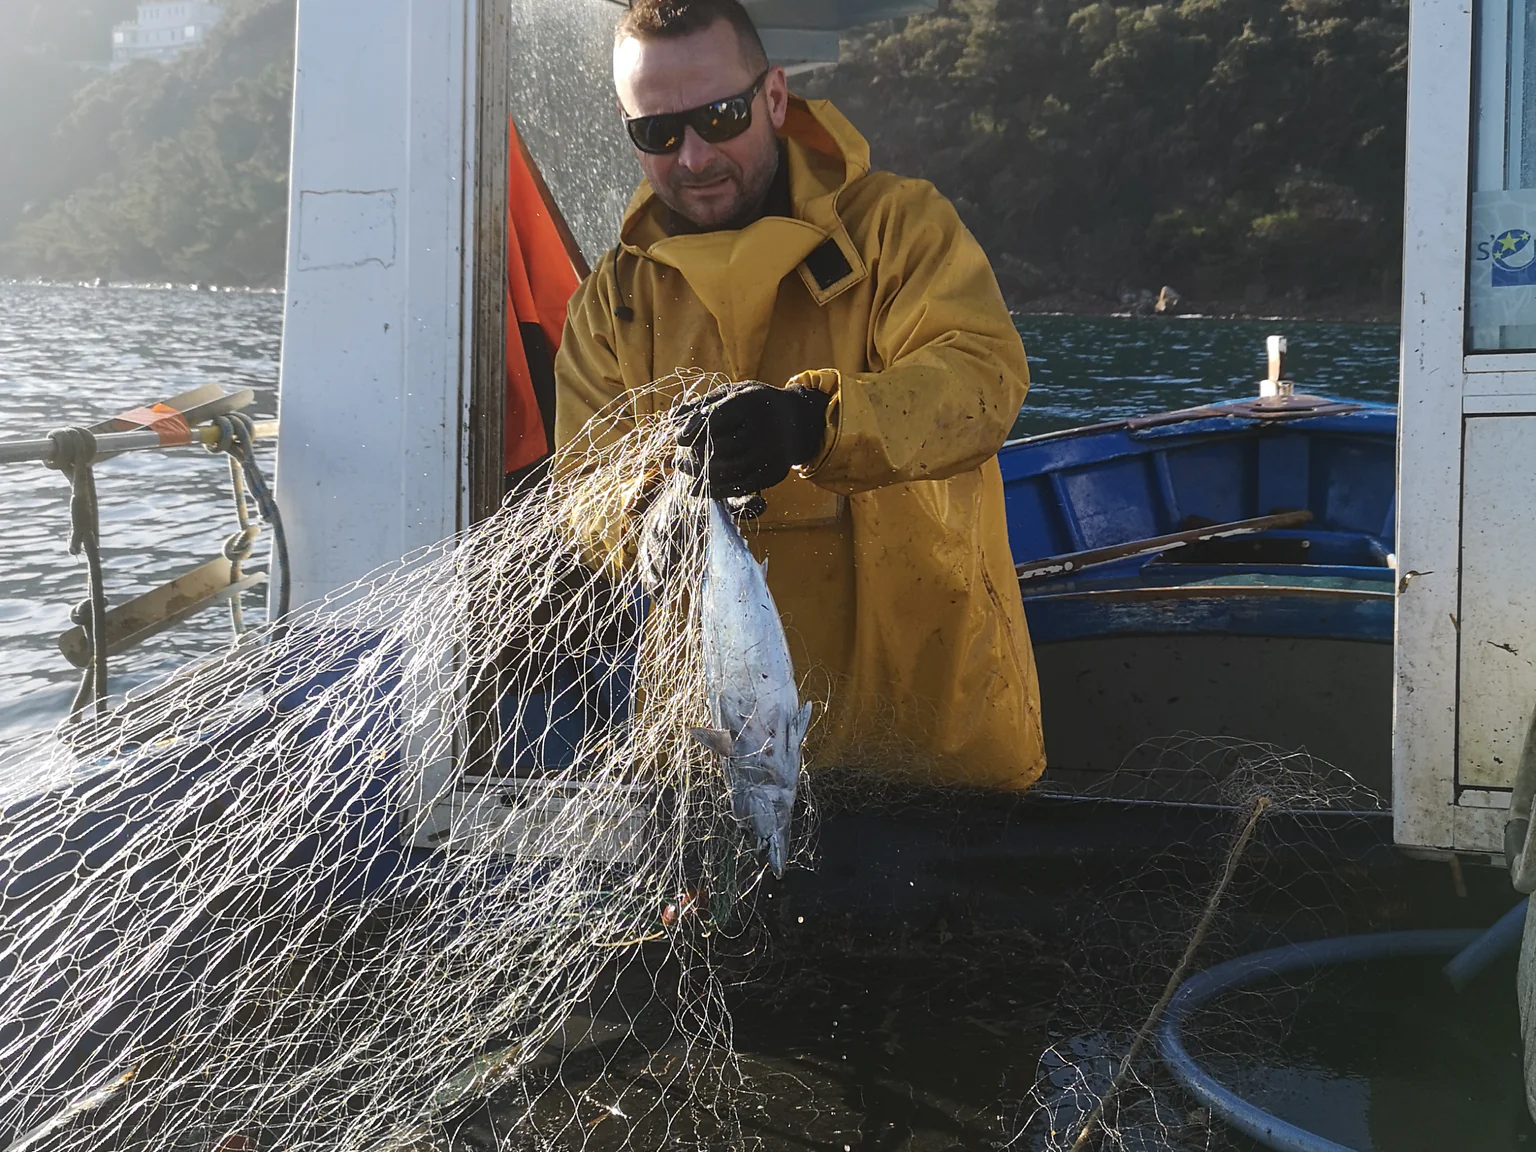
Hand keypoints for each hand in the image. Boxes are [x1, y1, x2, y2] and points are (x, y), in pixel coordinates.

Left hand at [675, 382, 830, 498]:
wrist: (797, 421)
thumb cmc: (755, 404)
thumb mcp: (732, 395)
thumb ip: (701, 406)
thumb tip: (670, 417)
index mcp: (751, 402)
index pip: (716, 418)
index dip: (694, 430)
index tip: (678, 439)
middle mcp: (765, 428)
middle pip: (721, 447)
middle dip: (695, 456)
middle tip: (677, 461)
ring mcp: (772, 453)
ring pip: (730, 470)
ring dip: (702, 475)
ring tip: (685, 471)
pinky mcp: (775, 473)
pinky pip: (741, 487)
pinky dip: (717, 490)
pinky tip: (699, 488)